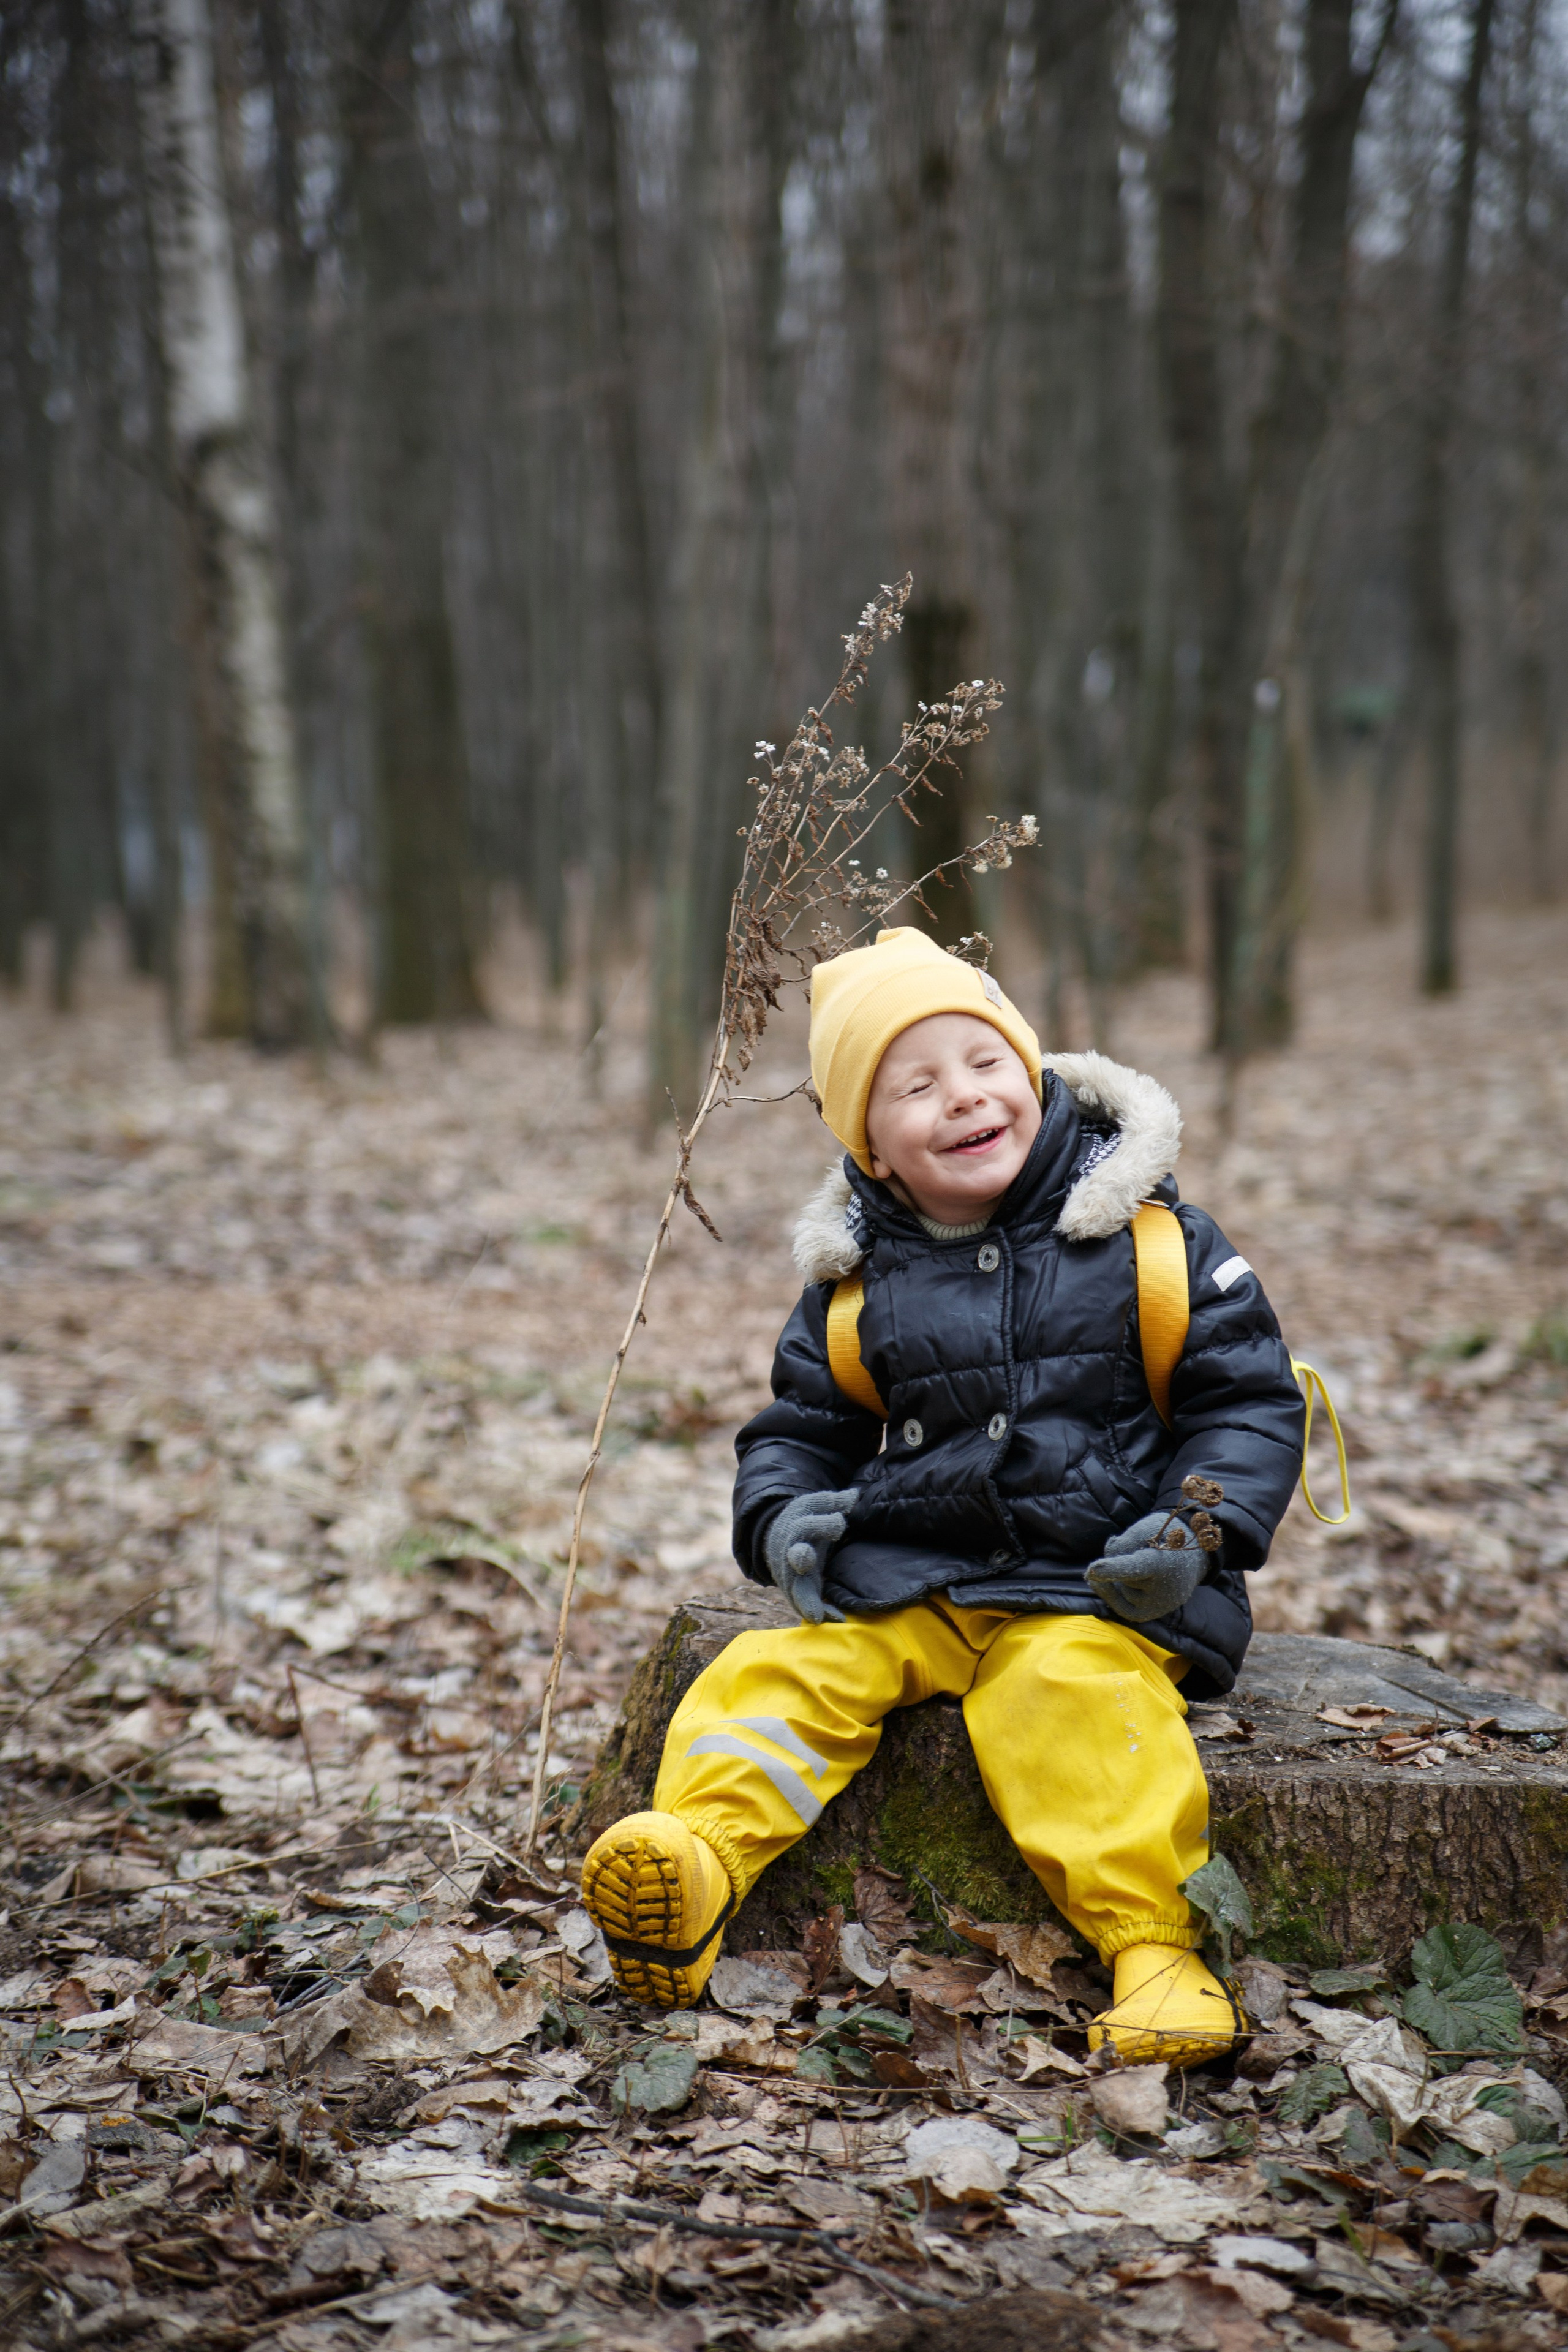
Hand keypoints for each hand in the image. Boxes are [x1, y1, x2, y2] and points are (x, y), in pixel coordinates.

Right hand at [764, 1489, 857, 1623]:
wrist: (778, 1541)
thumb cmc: (805, 1522)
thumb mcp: (815, 1508)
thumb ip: (834, 1503)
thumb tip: (854, 1495)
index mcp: (797, 1528)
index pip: (807, 1524)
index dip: (822, 1523)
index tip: (841, 1521)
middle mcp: (792, 1553)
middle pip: (794, 1556)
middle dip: (800, 1557)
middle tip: (806, 1561)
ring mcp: (793, 1575)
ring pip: (796, 1588)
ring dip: (806, 1600)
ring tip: (816, 1615)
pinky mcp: (799, 1592)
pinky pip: (806, 1605)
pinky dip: (821, 1612)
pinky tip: (836, 1619)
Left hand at [1085, 1507, 1218, 1623]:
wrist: (1194, 1554)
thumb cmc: (1166, 1536)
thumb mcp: (1144, 1529)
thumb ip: (1120, 1547)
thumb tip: (1095, 1574)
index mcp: (1165, 1562)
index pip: (1137, 1567)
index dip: (1113, 1569)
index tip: (1091, 1570)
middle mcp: (1165, 1589)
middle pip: (1124, 1578)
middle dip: (1120, 1563)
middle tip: (1140, 1548)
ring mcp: (1162, 1605)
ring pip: (1122, 1592)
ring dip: (1120, 1578)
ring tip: (1140, 1563)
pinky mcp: (1155, 1613)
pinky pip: (1125, 1609)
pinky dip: (1114, 1595)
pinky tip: (1102, 1583)